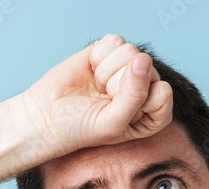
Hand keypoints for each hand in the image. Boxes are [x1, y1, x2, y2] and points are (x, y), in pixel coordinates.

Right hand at [17, 33, 173, 158]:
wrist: (46, 115)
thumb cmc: (81, 127)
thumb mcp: (113, 122)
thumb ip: (135, 96)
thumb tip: (143, 58)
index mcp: (152, 113)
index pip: (163, 93)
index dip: (138, 99)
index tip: (116, 112)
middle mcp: (144, 88)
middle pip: (147, 68)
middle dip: (118, 85)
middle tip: (101, 100)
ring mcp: (126, 68)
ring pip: (131, 52)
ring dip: (107, 72)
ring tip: (96, 87)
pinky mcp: (109, 51)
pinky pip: (115, 41)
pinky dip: (99, 56)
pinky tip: (91, 71)